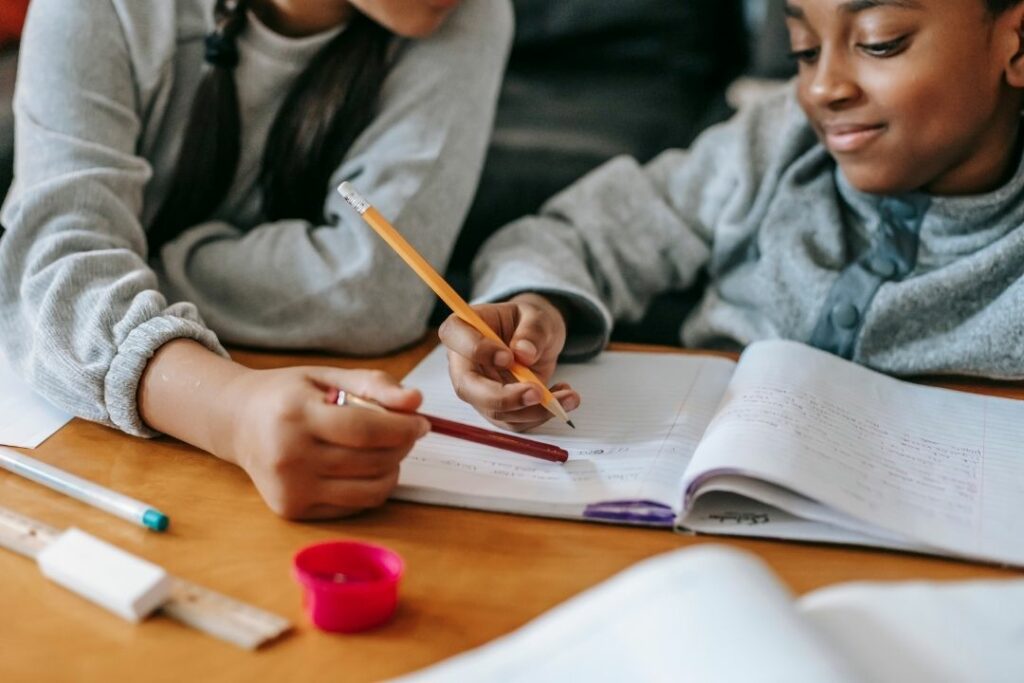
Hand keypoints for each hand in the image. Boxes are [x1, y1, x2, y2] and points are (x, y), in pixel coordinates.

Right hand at [219, 366, 429, 519]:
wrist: (238, 423)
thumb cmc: (288, 396)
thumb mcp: (327, 376)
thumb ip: (373, 384)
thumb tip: (415, 401)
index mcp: (295, 415)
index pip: (364, 429)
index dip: (402, 428)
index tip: (421, 422)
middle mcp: (288, 456)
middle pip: (370, 461)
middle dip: (402, 446)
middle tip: (408, 431)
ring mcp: (289, 488)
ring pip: (369, 489)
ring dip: (392, 469)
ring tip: (388, 449)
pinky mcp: (293, 509)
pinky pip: (354, 505)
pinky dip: (371, 487)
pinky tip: (364, 467)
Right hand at [438, 292, 579, 431]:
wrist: (537, 339)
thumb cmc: (529, 322)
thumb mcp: (537, 316)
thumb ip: (532, 330)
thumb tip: (524, 353)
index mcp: (464, 328)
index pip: (454, 337)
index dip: (477, 349)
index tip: (508, 356)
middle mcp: (464, 363)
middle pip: (467, 387)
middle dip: (503, 397)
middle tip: (537, 393)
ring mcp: (478, 390)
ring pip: (495, 412)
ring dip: (533, 410)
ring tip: (568, 396)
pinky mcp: (496, 409)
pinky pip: (514, 422)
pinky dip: (541, 415)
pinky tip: (561, 398)